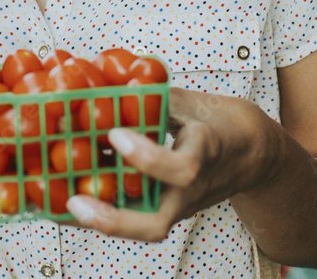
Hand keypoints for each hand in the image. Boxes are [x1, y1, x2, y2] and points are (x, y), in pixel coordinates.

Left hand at [66, 86, 280, 240]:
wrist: (251, 153)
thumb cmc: (218, 121)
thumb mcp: (191, 102)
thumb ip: (155, 99)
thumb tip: (110, 87)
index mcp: (205, 153)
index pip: (181, 168)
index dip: (146, 157)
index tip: (116, 135)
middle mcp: (192, 189)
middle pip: (157, 224)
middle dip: (114, 220)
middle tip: (76, 202)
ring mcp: (180, 205)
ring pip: (145, 229)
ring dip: (104, 221)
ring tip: (65, 205)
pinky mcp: (170, 209)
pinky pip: (139, 218)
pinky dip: (107, 212)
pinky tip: (76, 199)